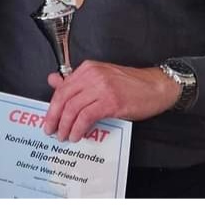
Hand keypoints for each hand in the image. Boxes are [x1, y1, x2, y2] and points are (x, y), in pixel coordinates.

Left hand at [42, 60, 179, 141]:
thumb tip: (53, 81)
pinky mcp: (111, 102)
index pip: (62, 88)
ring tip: (64, 136)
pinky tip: (77, 135)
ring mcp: (102, 88)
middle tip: (50, 130)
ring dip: (65, 126)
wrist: (156, 87)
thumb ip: (77, 81)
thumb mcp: (101, 78)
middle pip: (64, 98)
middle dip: (54, 117)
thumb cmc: (130, 84)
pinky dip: (78, 128)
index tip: (48, 119)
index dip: (52, 106)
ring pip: (73, 108)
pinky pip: (87, 116)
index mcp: (88, 68)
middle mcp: (92, 75)